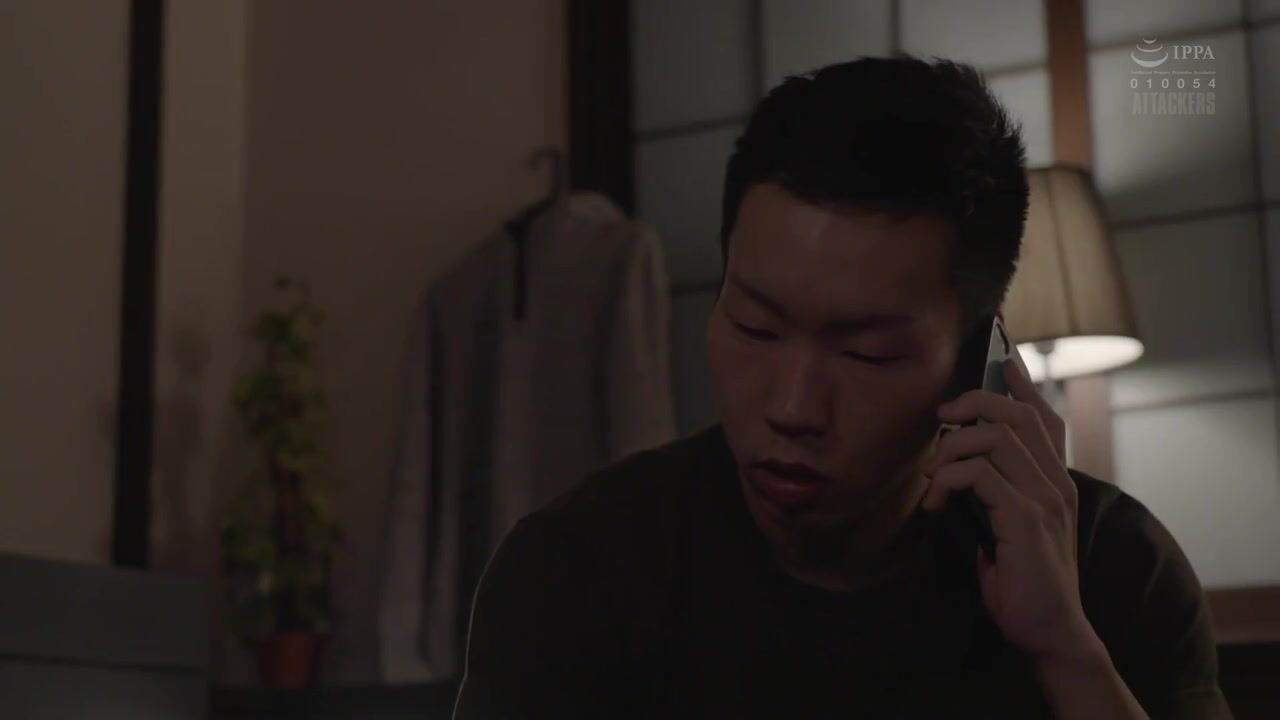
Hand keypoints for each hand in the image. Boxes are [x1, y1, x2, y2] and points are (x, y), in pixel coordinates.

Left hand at [919, 359, 1093, 660]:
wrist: (1051, 633)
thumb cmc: (1024, 583)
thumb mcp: (1007, 528)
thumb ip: (995, 495)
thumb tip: (959, 468)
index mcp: (1055, 482)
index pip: (1044, 417)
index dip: (1021, 384)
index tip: (1001, 359)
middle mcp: (1056, 483)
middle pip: (1018, 414)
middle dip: (973, 403)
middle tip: (941, 418)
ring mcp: (1045, 499)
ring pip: (996, 438)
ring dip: (951, 450)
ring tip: (932, 478)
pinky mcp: (1027, 520)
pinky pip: (981, 476)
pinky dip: (948, 481)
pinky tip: (934, 505)